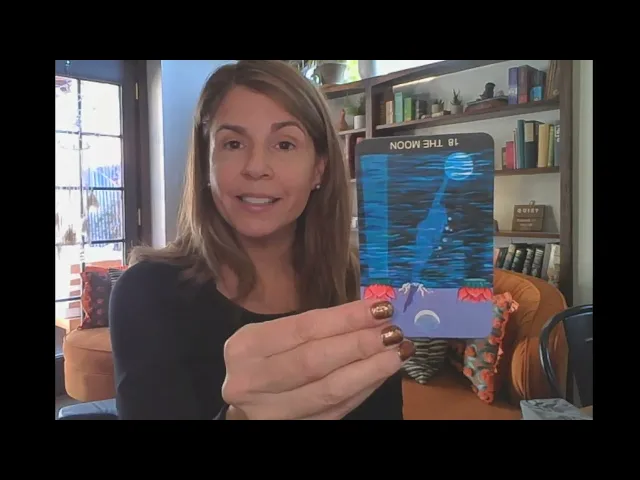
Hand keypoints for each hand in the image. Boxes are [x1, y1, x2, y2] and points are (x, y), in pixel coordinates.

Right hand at [221, 299, 414, 419]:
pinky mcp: (291, 429)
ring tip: (397, 353)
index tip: (382, 308)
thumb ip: (315, 328)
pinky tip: (380, 374)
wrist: (241, 402)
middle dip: (360, 344)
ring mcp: (270, 411)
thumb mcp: (274, 336)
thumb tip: (370, 315)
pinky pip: (334, 410)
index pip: (305, 328)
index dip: (346, 318)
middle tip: (394, 332)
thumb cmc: (262, 359)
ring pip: (328, 391)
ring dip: (368, 371)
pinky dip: (361, 391)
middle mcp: (251, 381)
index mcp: (247, 346)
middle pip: (315, 361)